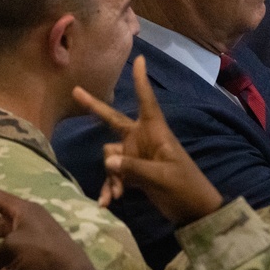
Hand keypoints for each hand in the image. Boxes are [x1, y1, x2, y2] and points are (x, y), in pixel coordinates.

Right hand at [72, 55, 223, 225]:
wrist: (194, 211)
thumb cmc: (185, 187)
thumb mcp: (162, 177)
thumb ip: (134, 168)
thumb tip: (108, 161)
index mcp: (155, 132)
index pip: (147, 101)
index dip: (141, 81)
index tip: (140, 58)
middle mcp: (142, 139)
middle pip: (114, 120)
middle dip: (95, 108)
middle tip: (76, 91)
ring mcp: (136, 156)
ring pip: (110, 156)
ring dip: (111, 175)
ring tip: (116, 194)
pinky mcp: (133, 174)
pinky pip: (114, 176)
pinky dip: (110, 187)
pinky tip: (106, 203)